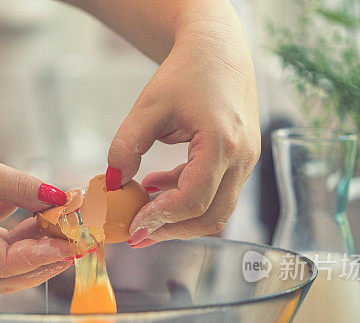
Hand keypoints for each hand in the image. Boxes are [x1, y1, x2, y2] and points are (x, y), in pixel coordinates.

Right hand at [0, 131, 74, 292]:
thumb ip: (18, 186)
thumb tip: (60, 198)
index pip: (5, 265)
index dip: (42, 256)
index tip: (73, 244)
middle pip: (8, 277)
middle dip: (45, 263)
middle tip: (78, 244)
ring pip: (4, 265)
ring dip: (34, 248)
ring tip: (63, 226)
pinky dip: (17, 235)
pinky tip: (36, 213)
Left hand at [107, 3, 260, 247]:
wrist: (218, 50)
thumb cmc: (185, 73)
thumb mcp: (148, 106)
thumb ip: (126, 146)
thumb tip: (113, 185)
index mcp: (223, 142)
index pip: (193, 199)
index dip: (161, 218)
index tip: (132, 226)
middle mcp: (243, 157)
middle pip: (211, 216)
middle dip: (172, 230)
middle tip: (136, 235)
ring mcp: (246, 161)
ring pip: (216, 210)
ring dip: (178, 217)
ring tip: (141, 212)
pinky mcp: (241, 162)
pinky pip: (216, 193)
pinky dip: (186, 199)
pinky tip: (155, 187)